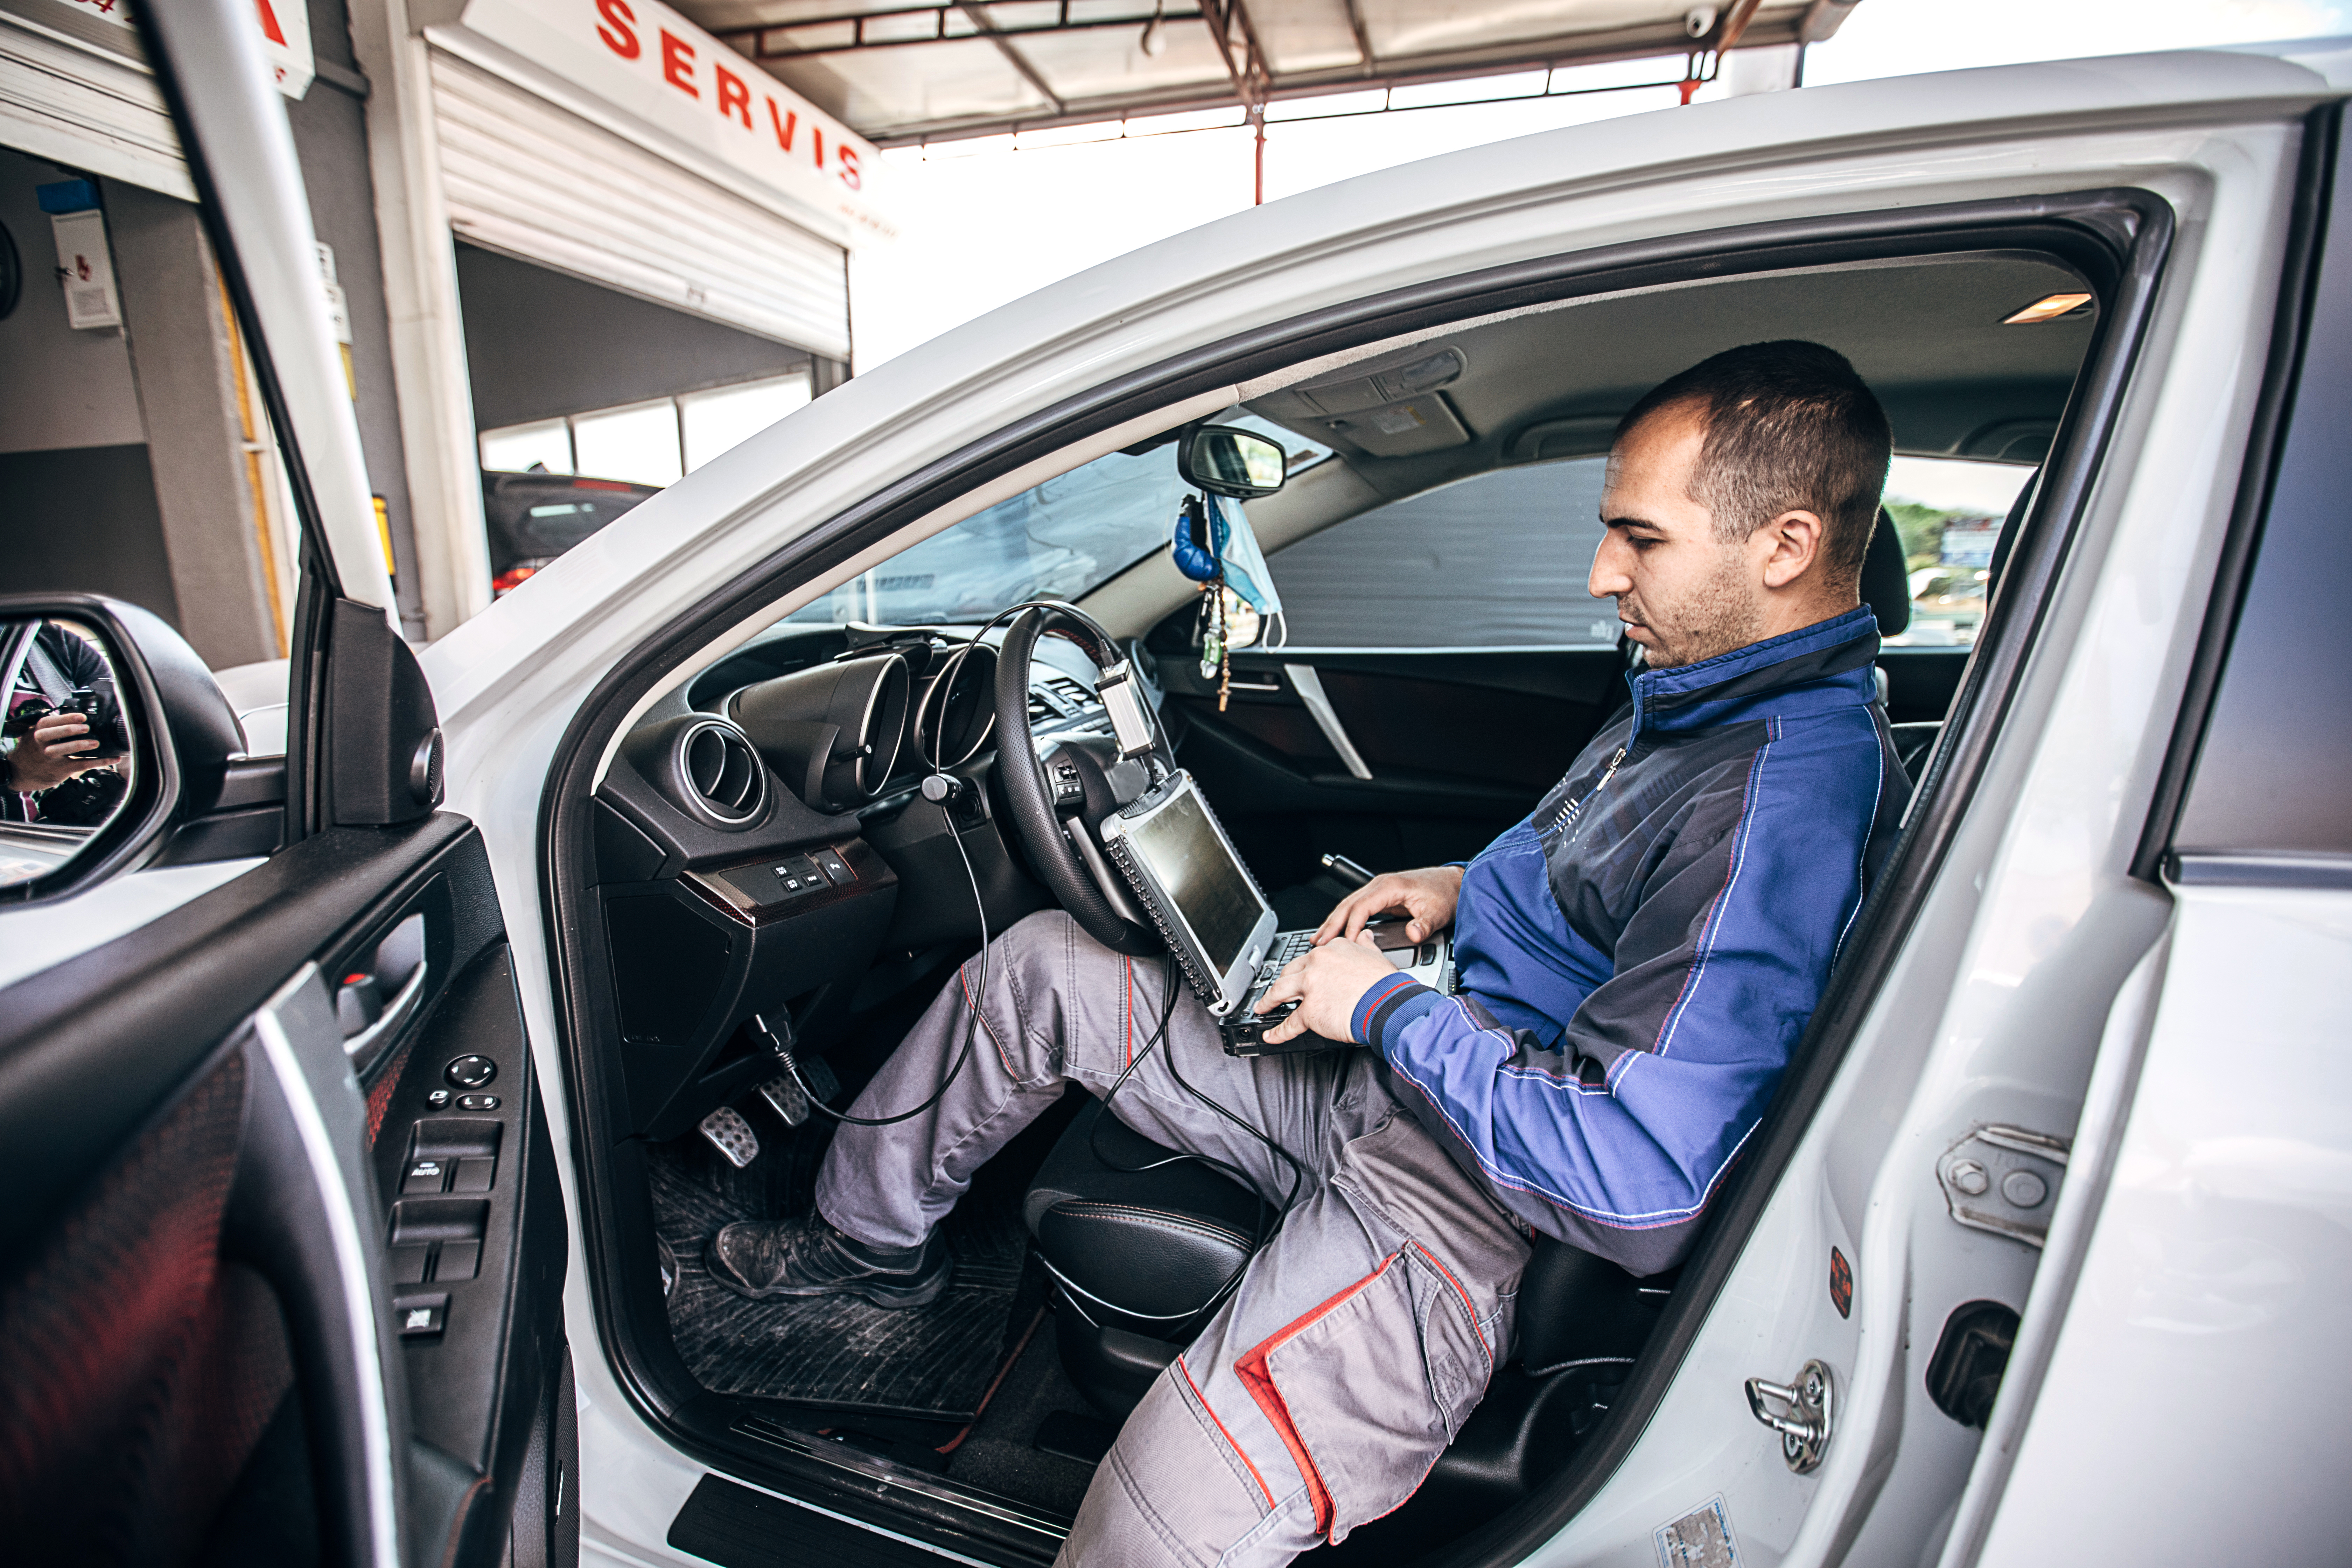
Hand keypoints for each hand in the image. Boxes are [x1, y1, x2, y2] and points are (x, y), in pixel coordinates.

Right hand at [6, 712, 108, 792]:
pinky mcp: (61, 769)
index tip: (82, 716)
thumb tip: (72, 715)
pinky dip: (100, 761)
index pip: (50, 722)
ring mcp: (50, 757)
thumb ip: (50, 726)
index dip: (67, 718)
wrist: (20, 772)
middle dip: (70, 730)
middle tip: (86, 728)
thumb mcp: (35, 735)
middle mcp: (42, 743)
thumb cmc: (33, 750)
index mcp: (38, 731)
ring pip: (65, 750)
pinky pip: (82, 764)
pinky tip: (113, 759)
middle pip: (54, 734)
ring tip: (95, 743)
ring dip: (81, 746)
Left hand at [1254, 929, 1398, 1046]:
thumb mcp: (1376, 955)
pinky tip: (1270, 1035)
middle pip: (1290, 972)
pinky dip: (1277, 1032)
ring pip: (1279, 992)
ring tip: (1262, 1008)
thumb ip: (1365, 945)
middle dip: (1281, 982)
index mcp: (1332, 949)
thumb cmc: (1385, 985)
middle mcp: (1317, 964)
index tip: (1300, 975)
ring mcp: (1310, 987)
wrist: (1389, 1005)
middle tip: (1276, 991)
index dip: (1303, 968)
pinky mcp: (1309, 1010)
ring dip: (1268, 1001)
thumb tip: (1364, 935)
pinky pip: (1289, 1023)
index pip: (1310, 958)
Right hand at [1314, 865, 1464, 946]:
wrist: (1453, 884)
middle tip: (1318, 942)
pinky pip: (1357, 909)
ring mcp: (1379, 891)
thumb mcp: (1437, 911)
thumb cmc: (1444, 894)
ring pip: (1349, 906)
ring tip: (1319, 939)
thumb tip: (1413, 934)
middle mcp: (1380, 886)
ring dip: (1334, 922)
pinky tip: (1338, 932)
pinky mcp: (1381, 898)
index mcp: (1389, 886)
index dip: (1351, 926)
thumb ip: (1424, 924)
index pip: (1361, 907)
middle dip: (1331, 924)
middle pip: (1347, 905)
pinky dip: (1344, 920)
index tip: (1346, 944)